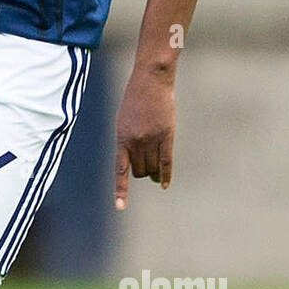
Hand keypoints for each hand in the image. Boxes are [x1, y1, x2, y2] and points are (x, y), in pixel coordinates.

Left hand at [114, 67, 174, 210]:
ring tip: (153, 169)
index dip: (121, 190)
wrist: (150, 81)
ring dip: (152, 172)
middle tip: (143, 167)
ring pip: (152, 168)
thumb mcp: (122, 121)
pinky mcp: (167, 136)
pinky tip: (163, 184)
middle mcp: (136, 141)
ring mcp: (153, 139)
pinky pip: (166, 163)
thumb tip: (133, 165)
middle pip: (139, 171)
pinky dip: (165, 176)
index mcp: (121, 138)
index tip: (120, 207)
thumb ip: (126, 142)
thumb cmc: (134, 100)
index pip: (120, 170)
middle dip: (140, 172)